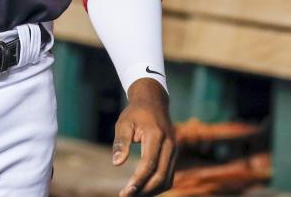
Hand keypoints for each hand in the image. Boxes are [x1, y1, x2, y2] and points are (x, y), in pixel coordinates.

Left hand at [113, 78, 175, 195]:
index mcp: (156, 135)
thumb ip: (120, 142)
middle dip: (144, 189)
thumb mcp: (123, 123)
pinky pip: (169, 175)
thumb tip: (116, 163)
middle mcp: (169, 145)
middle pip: (160, 175)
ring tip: (134, 194)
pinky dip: (158, 185)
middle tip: (126, 195)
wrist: (153, 102)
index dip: (138, 180)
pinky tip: (144, 188)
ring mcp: (174, 150)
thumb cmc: (135, 113)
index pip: (149, 164)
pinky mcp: (174, 155)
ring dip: (152, 190)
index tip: (125, 191)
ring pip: (167, 179)